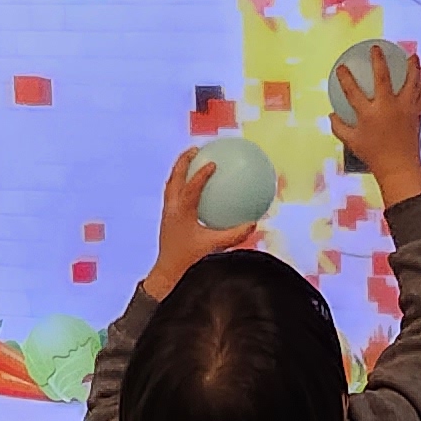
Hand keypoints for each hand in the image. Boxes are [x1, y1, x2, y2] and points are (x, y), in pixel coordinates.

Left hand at [140, 146, 260, 300]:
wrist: (167, 271)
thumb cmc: (189, 259)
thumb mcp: (214, 246)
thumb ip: (234, 235)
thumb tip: (254, 223)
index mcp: (181, 213)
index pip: (190, 188)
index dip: (201, 174)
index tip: (212, 162)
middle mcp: (171, 208)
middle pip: (174, 178)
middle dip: (183, 161)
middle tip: (196, 149)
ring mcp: (167, 212)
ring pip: (170, 184)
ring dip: (180, 169)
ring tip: (192, 159)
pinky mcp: (167, 217)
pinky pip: (173, 193)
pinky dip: (182, 184)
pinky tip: (195, 186)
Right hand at [329, 46, 420, 205]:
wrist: (399, 167)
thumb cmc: (374, 155)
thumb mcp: (351, 142)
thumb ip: (339, 127)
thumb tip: (331, 114)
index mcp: (369, 114)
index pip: (353, 91)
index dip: (345, 77)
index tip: (342, 68)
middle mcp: (387, 108)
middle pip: (383, 78)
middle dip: (378, 60)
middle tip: (377, 49)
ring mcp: (404, 110)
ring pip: (410, 82)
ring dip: (412, 67)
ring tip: (413, 56)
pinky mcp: (416, 114)